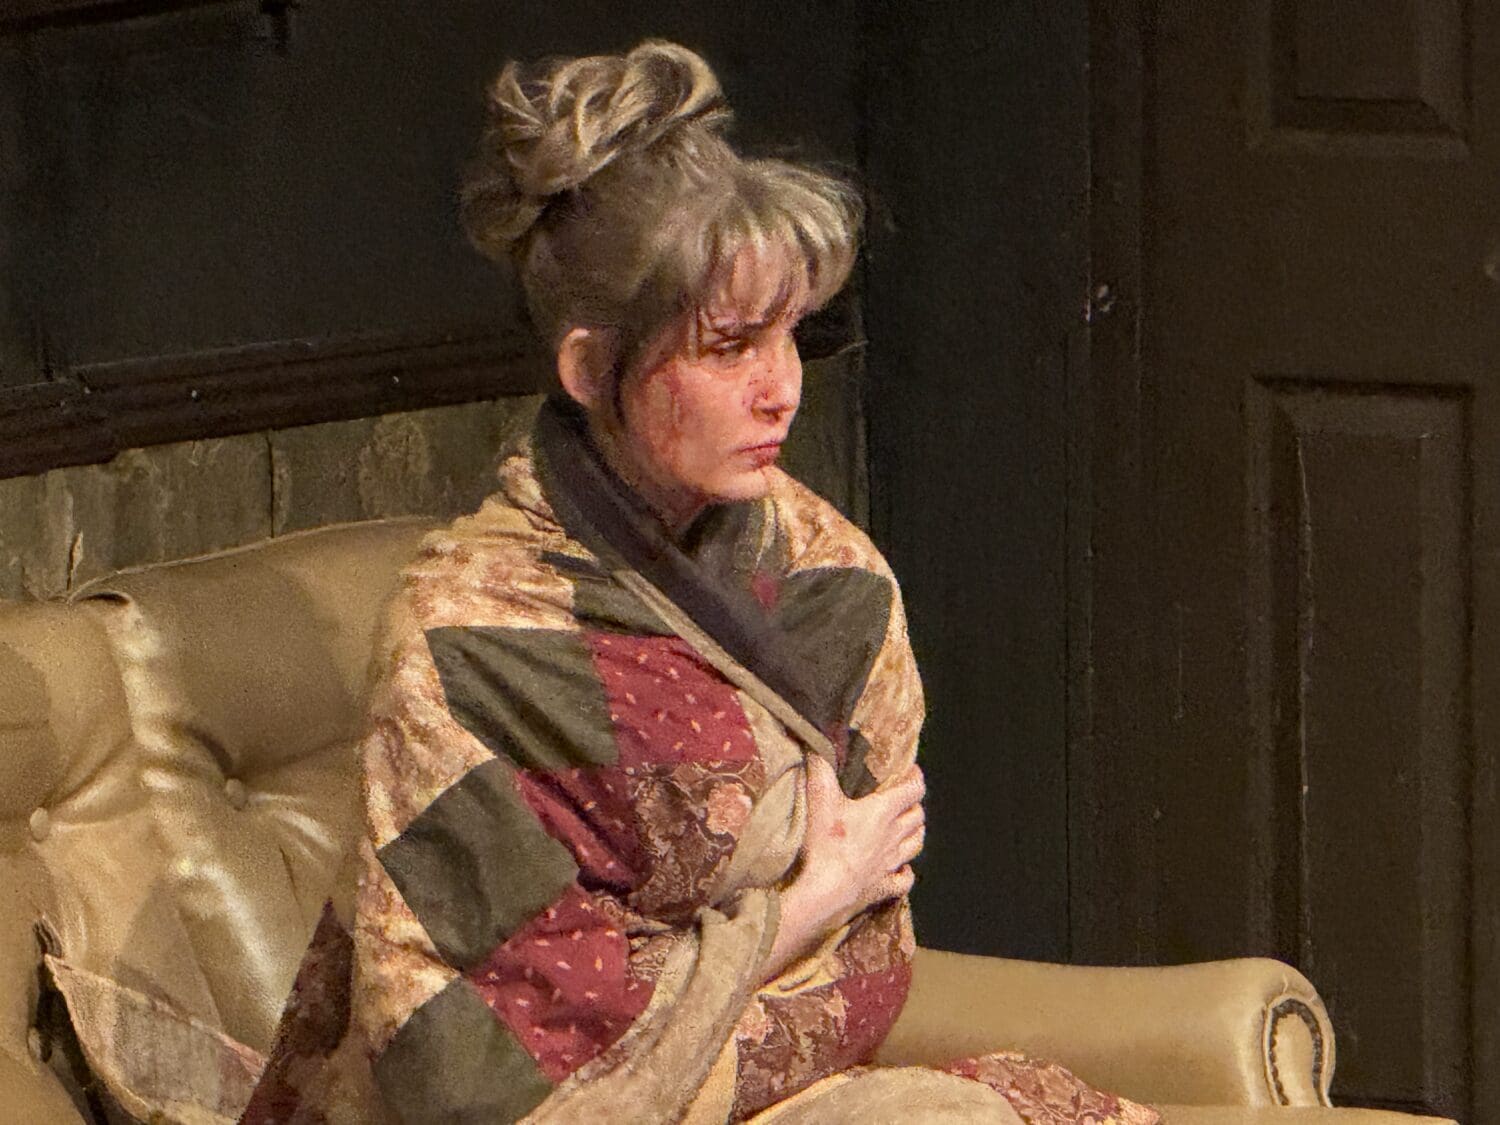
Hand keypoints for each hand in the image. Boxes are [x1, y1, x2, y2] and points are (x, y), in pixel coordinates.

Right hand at [762, 754, 924, 979]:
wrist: (825, 889)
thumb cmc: (825, 843)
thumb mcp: (820, 798)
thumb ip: (821, 769)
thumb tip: (817, 745)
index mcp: (883, 812)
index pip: (912, 790)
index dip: (916, 778)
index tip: (912, 770)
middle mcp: (893, 836)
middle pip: (918, 817)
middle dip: (915, 804)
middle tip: (907, 798)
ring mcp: (891, 863)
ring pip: (916, 844)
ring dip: (916, 833)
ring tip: (911, 827)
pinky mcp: (883, 886)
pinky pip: (904, 879)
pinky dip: (906, 871)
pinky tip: (902, 868)